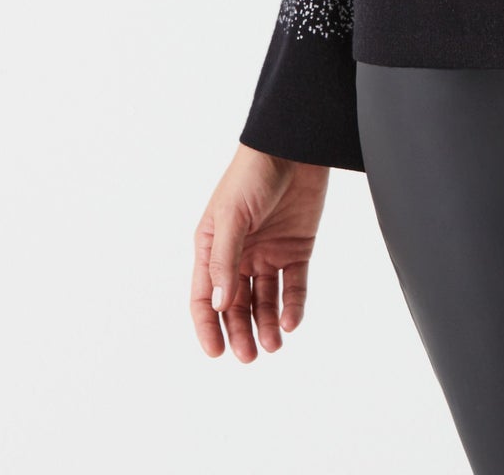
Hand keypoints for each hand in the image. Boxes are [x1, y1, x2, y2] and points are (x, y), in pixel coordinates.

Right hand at [191, 145, 330, 360]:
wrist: (294, 146)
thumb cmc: (252, 175)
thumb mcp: (231, 216)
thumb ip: (225, 259)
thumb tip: (220, 304)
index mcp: (213, 247)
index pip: (205, 296)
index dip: (208, 326)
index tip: (216, 352)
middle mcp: (239, 255)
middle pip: (236, 305)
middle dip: (240, 332)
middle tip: (249, 357)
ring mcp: (269, 252)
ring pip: (265, 300)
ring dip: (266, 325)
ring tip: (272, 346)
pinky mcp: (297, 247)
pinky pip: (294, 285)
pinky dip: (292, 306)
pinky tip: (291, 322)